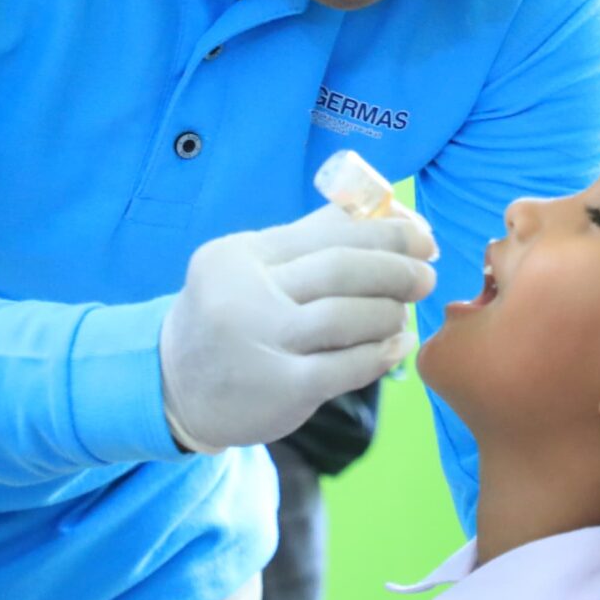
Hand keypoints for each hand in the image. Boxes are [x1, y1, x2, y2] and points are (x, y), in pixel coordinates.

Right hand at [159, 204, 435, 453]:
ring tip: (405, 310)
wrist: (173, 386)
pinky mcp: (281, 388)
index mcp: (242, 254)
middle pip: (342, 270)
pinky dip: (381, 354)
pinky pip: (347, 366)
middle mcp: (247, 294)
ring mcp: (262, 343)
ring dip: (389, 311)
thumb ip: (309, 236)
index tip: (422, 236)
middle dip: (396, 269)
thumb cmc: (228, 315)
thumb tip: (383, 210)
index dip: (385, 232)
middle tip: (426, 273)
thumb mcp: (250, 265)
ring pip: (348, 317)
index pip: (327, 233)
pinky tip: (398, 344)